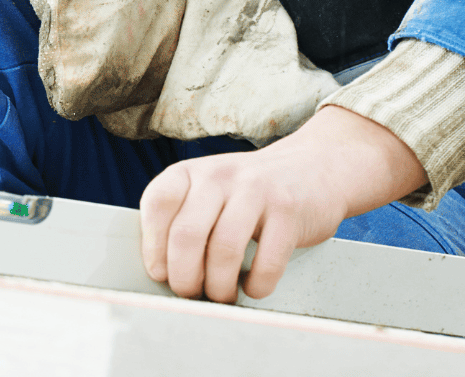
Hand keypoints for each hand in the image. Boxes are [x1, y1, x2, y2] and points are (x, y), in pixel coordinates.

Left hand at [139, 106, 427, 302]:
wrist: (311, 168)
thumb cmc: (247, 192)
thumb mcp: (207, 191)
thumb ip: (182, 219)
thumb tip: (161, 272)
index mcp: (190, 171)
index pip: (158, 202)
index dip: (153, 244)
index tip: (160, 273)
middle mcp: (218, 175)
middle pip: (187, 234)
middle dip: (184, 277)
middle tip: (191, 294)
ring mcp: (255, 190)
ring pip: (224, 250)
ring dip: (219, 287)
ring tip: (221, 296)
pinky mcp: (288, 212)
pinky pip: (266, 262)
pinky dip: (256, 285)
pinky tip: (253, 287)